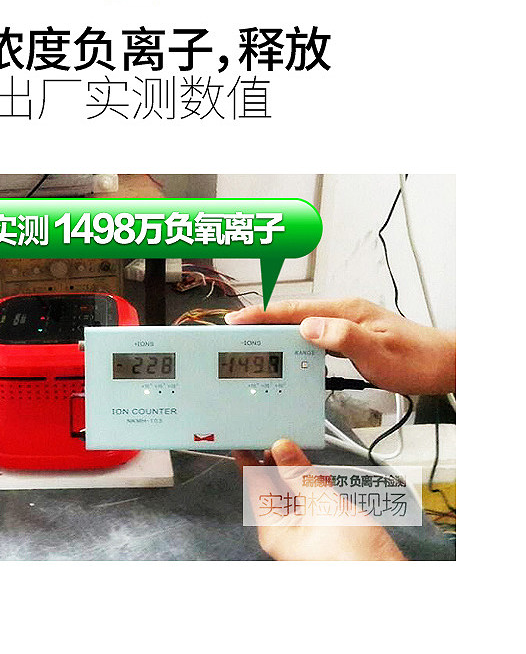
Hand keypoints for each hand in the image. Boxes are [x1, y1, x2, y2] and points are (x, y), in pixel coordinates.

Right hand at [225, 298, 454, 394]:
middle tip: (232, 332)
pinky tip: (288, 354)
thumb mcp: (379, 351)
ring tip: (250, 343)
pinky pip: (313, 336)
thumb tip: (308, 327)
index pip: (293, 309)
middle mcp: (341, 312)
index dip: (262, 314)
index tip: (235, 319)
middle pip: (291, 314)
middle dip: (259, 321)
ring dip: (275, 332)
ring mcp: (345, 323)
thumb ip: (343, 337)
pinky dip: (294, 342)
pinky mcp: (348, 336)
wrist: (443, 365)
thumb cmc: (417, 359)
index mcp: (344, 311)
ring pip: (300, 325)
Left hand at [233, 439, 405, 560]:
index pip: (255, 485)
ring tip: (298, 450)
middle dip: (276, 462)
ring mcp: (301, 533)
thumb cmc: (354, 556)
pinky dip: (310, 485)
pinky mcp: (319, 530)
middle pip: (272, 487)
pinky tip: (316, 473)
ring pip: (291, 492)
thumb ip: (298, 473)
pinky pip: (307, 501)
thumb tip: (281, 449)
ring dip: (296, 472)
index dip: (251, 459)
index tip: (247, 439)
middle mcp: (283, 534)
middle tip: (279, 437)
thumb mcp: (322, 503)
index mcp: (274, 531)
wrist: (390, 577)